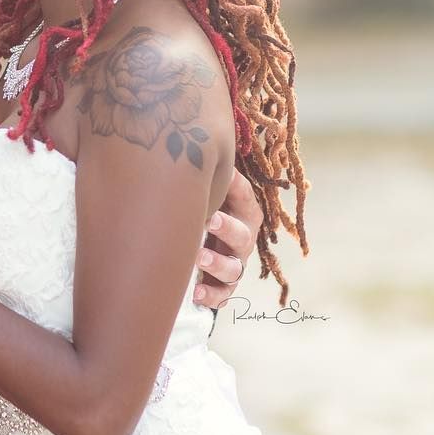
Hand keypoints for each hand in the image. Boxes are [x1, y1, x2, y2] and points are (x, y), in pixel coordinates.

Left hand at [194, 167, 262, 309]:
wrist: (202, 239)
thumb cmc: (205, 205)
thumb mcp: (209, 188)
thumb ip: (205, 170)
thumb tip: (189, 137)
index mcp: (242, 210)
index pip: (244, 196)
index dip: (234, 188)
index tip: (221, 179)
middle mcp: (243, 237)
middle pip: (242, 234)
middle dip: (228, 228)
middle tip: (210, 220)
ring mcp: (234, 263)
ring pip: (233, 268)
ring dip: (217, 263)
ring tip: (199, 257)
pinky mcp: (222, 285)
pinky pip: (222, 295)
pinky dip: (211, 297)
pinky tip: (196, 295)